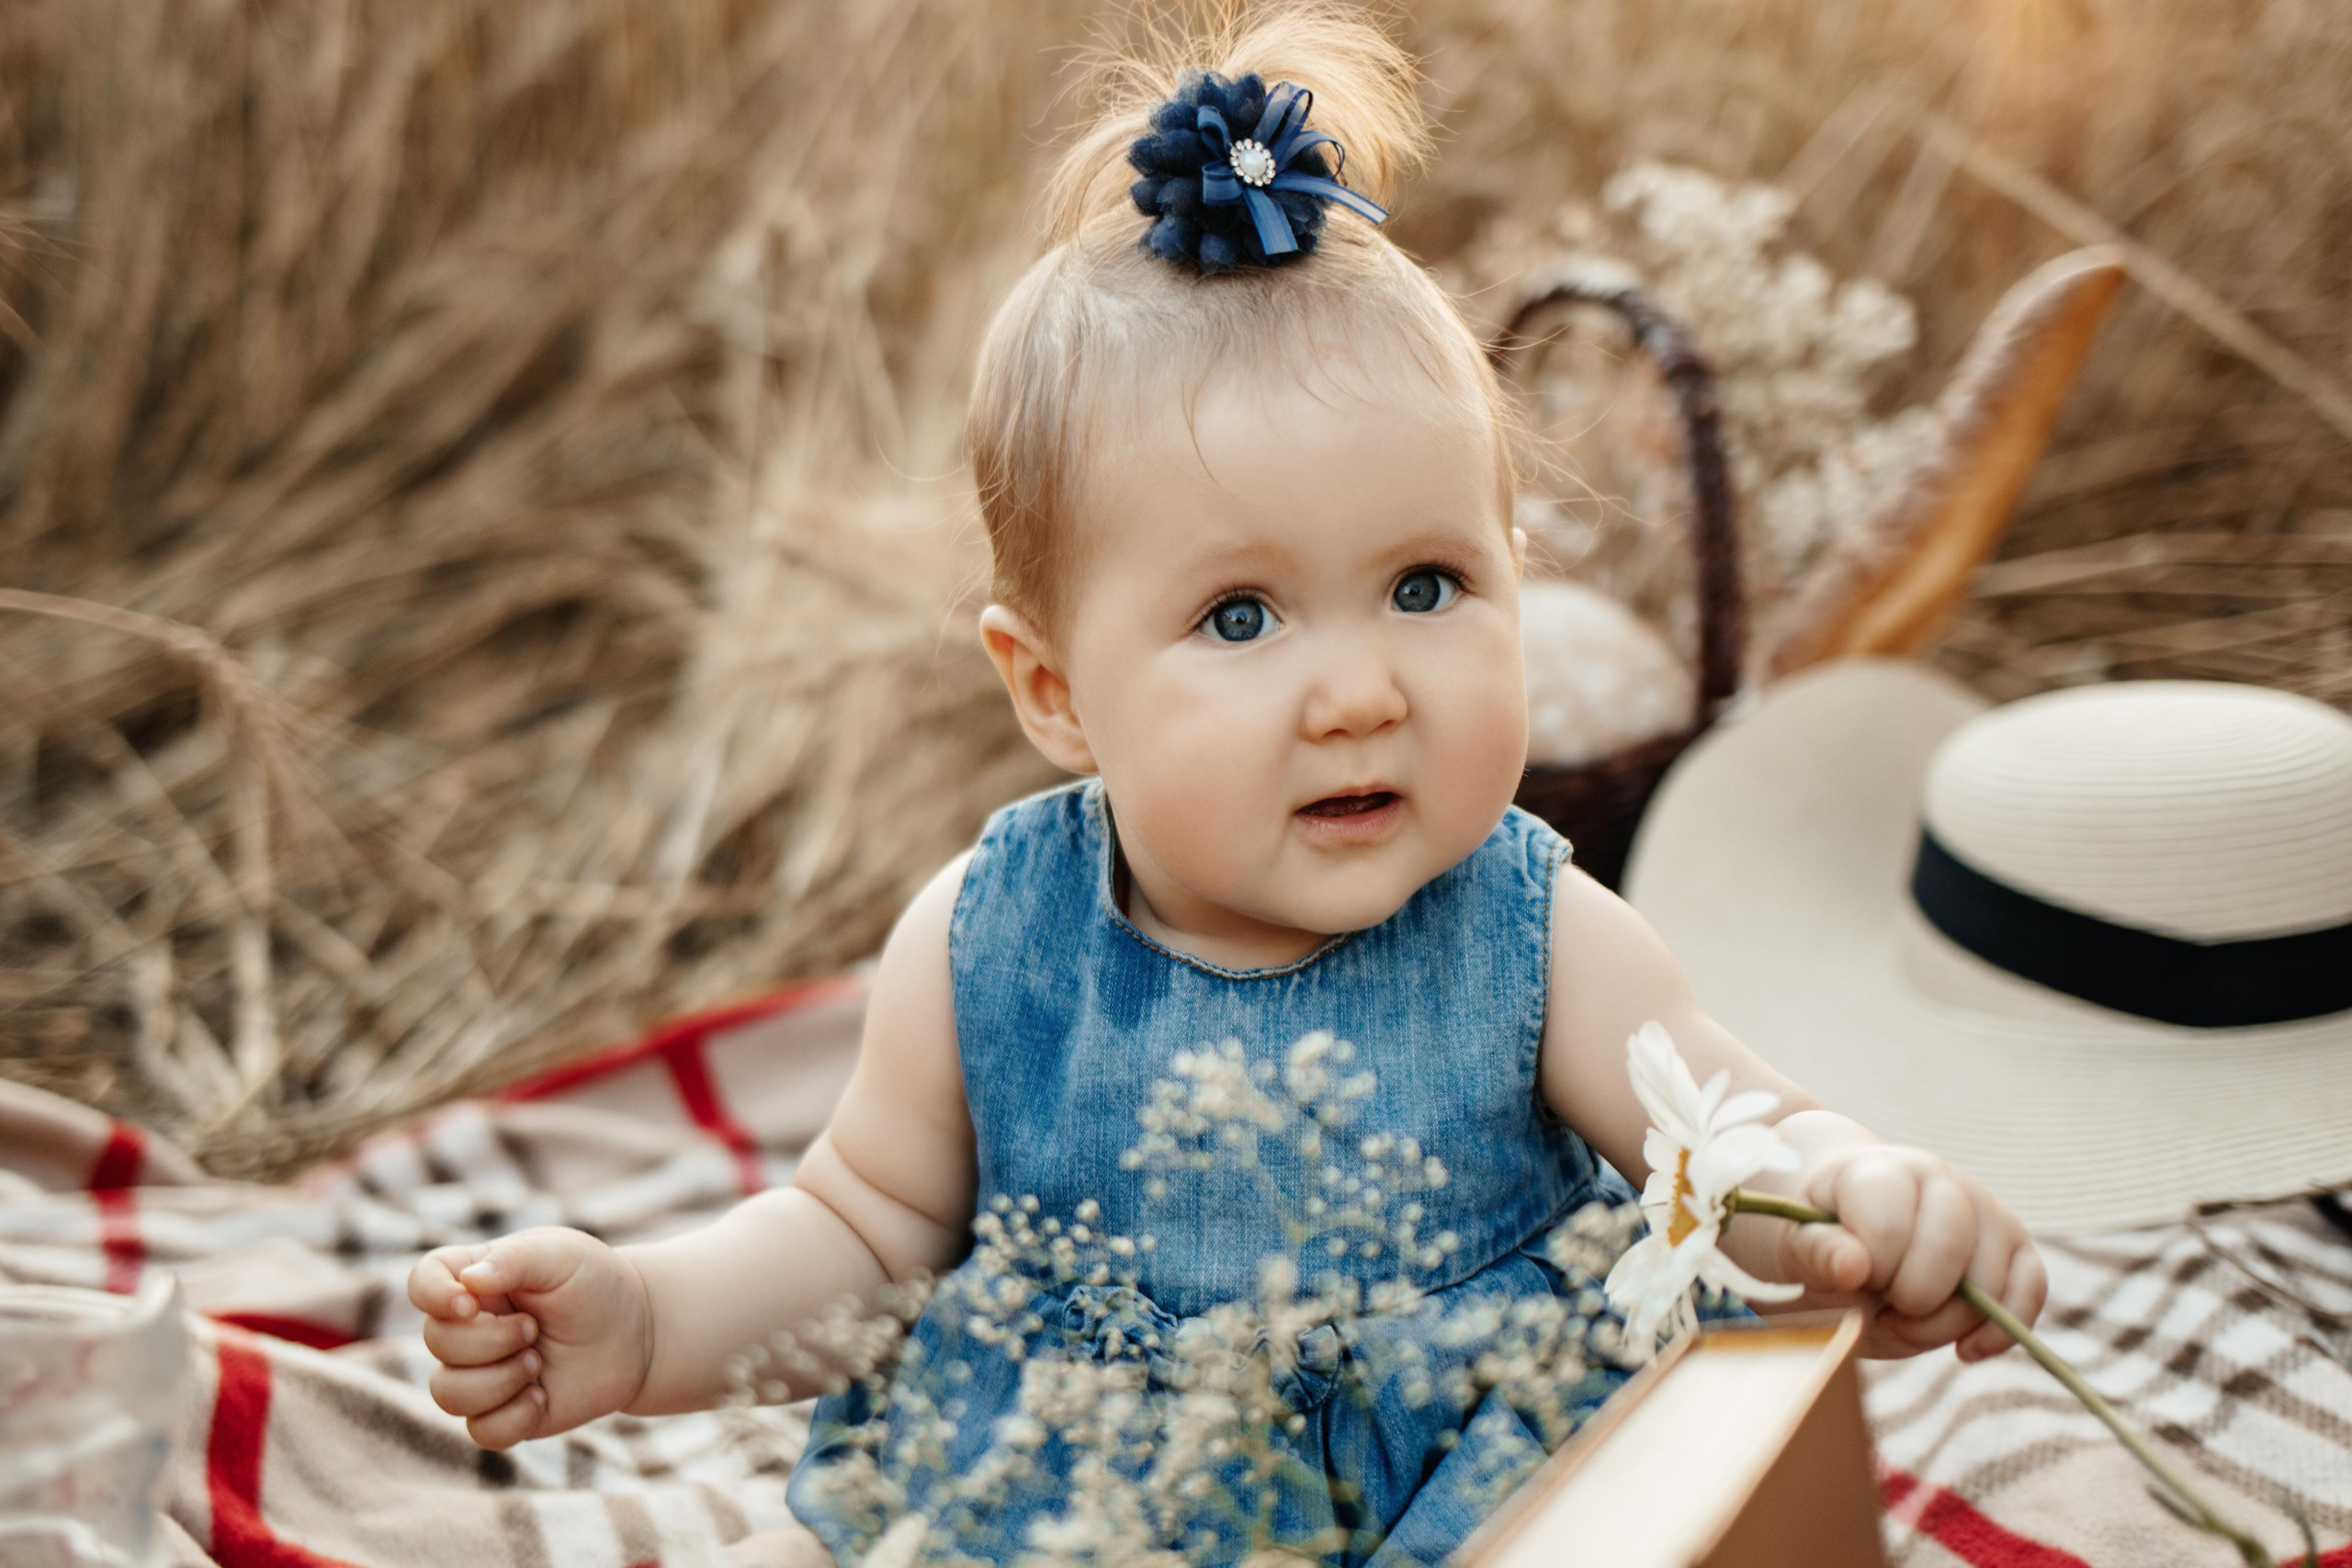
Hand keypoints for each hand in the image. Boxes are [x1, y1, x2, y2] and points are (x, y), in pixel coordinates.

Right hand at [407, 1226, 654, 1447]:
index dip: (432, 1296)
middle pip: (436, 1342)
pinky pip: (481, 1431)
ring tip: (538, 1363)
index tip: (470, 1304)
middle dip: (491, 1340)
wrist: (637, 1332)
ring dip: (499, 1380)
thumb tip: (468, 1282)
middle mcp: (468, 1327)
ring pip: (448, 1394)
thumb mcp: (561, 1256)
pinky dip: (514, 1417)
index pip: (422, 1282)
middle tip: (535, 1328)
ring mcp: (481, 1373)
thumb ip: (514, 1260)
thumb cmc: (594, 1284)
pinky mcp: (502, 1413)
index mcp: (473, 1279)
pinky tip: (542, 1396)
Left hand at [1772, 1143, 2046, 1361]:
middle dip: (1912, 1299)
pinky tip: (1963, 1351)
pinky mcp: (2014, 1246)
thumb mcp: (1800, 1245)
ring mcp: (1985, 1209)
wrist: (1855, 1230)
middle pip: (1949, 1247)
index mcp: (1882, 1171)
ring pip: (1992, 1278)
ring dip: (1947, 1325)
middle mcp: (1941, 1179)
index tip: (1851, 1282)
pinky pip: (2031, 1289)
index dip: (1871, 1270)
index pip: (1889, 1224)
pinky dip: (2000, 1332)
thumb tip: (1853, 1268)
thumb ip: (1818, 1252)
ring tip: (1905, 1323)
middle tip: (1881, 1309)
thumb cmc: (1824, 1239)